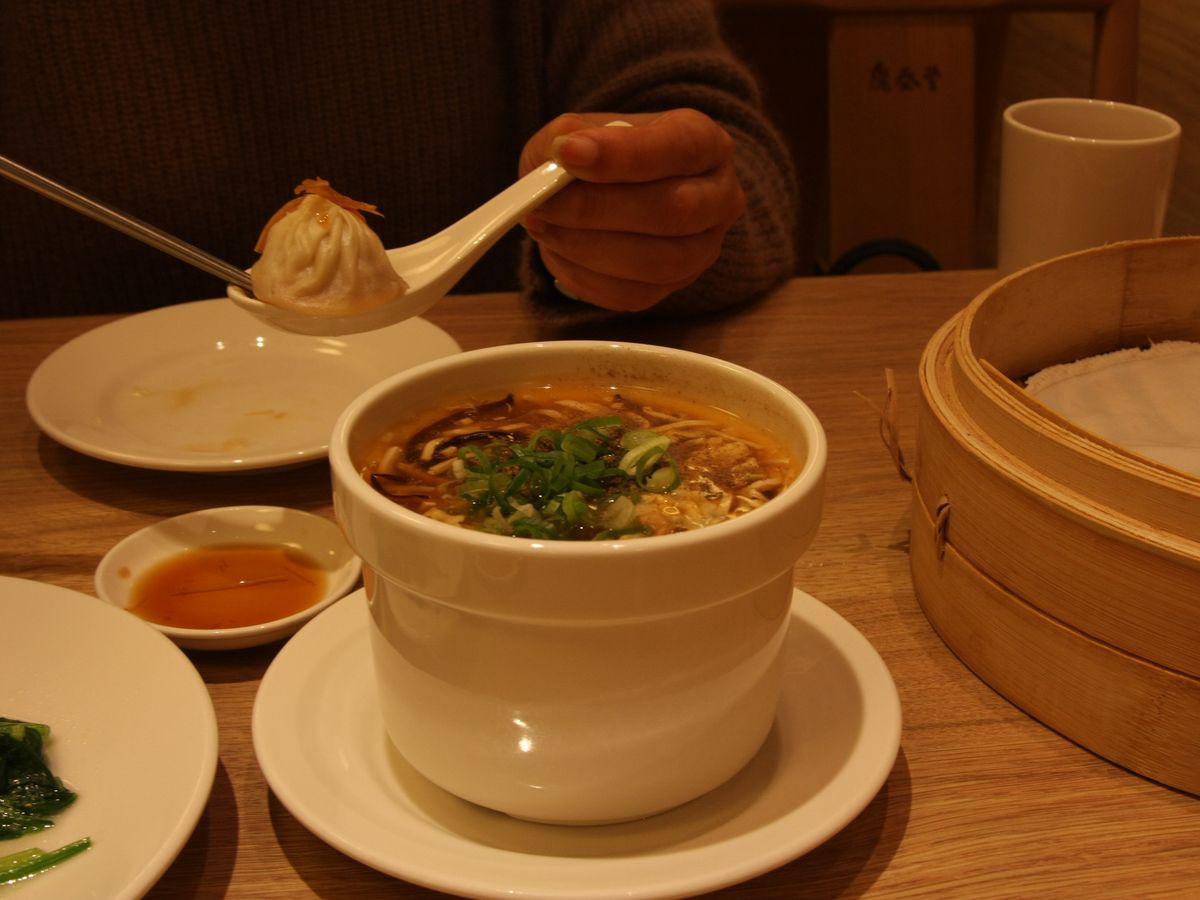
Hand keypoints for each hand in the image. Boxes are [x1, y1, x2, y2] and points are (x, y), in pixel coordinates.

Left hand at [519, 109, 745, 311]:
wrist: (615, 194)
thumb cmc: (603, 157)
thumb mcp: (581, 130)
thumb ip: (566, 136)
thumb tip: (560, 154)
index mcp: (703, 141)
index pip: (677, 147)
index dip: (622, 154)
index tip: (567, 153)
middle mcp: (719, 196)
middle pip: (674, 210)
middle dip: (596, 209)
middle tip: (542, 203)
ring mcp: (704, 248)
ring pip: (657, 262)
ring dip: (587, 248)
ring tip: (544, 227)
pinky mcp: (677, 286)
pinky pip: (634, 294)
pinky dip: (586, 277)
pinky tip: (559, 252)